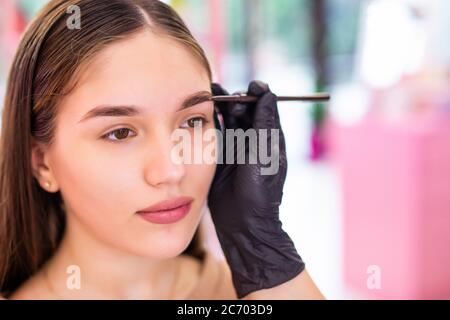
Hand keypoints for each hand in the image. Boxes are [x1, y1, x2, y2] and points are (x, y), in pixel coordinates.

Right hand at [208, 80, 304, 298]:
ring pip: (226, 120)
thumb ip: (265, 124)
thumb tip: (268, 94)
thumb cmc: (260, 190)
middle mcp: (252, 139)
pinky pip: (214, 135)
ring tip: (210, 98)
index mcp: (268, 137)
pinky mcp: (219, 156)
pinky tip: (201, 116)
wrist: (243, 222)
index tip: (252, 87)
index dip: (257, 94)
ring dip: (219, 108)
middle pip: (242, 110)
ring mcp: (234, 148)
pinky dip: (208, 123)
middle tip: (227, 99)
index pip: (263, 107)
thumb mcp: (265, 155)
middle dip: (235, 100)